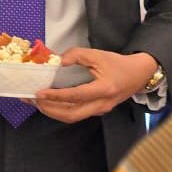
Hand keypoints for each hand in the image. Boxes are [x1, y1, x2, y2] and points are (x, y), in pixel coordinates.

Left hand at [33, 49, 156, 122]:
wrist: (139, 74)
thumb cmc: (118, 64)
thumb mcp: (97, 54)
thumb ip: (76, 55)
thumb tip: (57, 60)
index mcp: (104, 89)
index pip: (76, 96)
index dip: (57, 96)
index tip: (39, 93)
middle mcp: (102, 104)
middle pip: (72, 115)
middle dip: (50, 109)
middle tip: (33, 100)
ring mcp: (100, 110)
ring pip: (73, 117)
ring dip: (53, 112)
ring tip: (36, 102)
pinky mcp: (97, 110)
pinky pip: (76, 114)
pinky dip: (60, 110)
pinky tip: (49, 103)